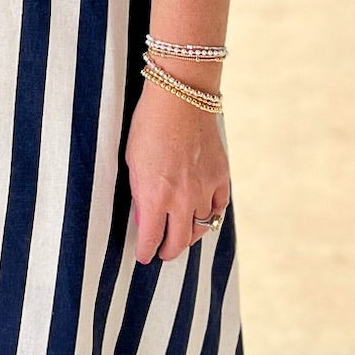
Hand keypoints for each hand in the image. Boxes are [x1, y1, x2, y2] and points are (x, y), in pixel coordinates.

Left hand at [127, 80, 229, 263]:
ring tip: (182, 238)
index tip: (144, 256)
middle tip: (162, 253)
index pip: (151, 239)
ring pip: (201, 228)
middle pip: (179, 241)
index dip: (146, 252)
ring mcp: (205, 189)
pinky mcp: (222, 177)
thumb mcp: (133, 163)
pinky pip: (219, 208)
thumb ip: (140, 194)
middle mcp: (183, 199)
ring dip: (190, 237)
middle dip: (168, 251)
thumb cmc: (148, 126)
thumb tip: (145, 218)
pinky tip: (204, 217)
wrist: (181, 98)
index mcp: (156, 197)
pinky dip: (211, 216)